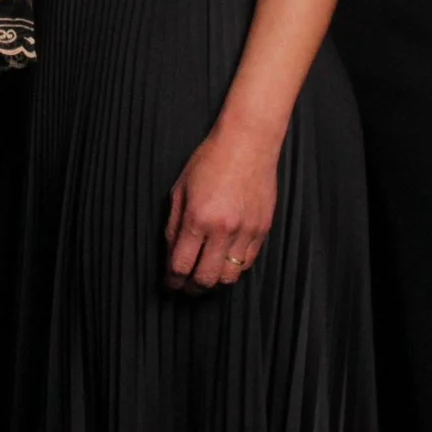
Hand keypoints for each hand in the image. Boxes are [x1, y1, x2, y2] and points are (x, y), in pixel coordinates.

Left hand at [164, 125, 276, 293]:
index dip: (172, 281)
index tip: (169, 284)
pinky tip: (224, 263)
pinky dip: (234, 269)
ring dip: (214, 282)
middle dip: (191, 289)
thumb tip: (172, 254)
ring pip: (229, 276)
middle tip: (184, 288)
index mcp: (198, 218)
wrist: (248, 142)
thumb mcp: (180, 189)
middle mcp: (223, 229)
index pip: (181, 265)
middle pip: (205, 279)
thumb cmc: (210, 160)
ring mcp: (246, 231)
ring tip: (205, 277)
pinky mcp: (263, 229)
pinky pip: (248, 263)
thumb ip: (174, 225)